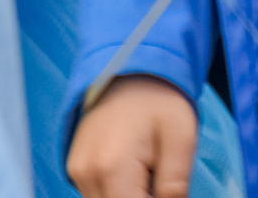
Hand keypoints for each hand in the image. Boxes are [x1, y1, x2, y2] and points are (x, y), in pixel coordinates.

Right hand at [66, 74, 196, 197]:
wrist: (129, 72)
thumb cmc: (159, 101)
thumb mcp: (181, 138)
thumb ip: (175, 184)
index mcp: (113, 168)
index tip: (165, 188)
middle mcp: (86, 174)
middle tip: (157, 173)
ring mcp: (77, 172)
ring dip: (129, 196)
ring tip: (147, 168)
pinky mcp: (75, 169)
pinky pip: (96, 195)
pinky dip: (117, 191)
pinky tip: (134, 169)